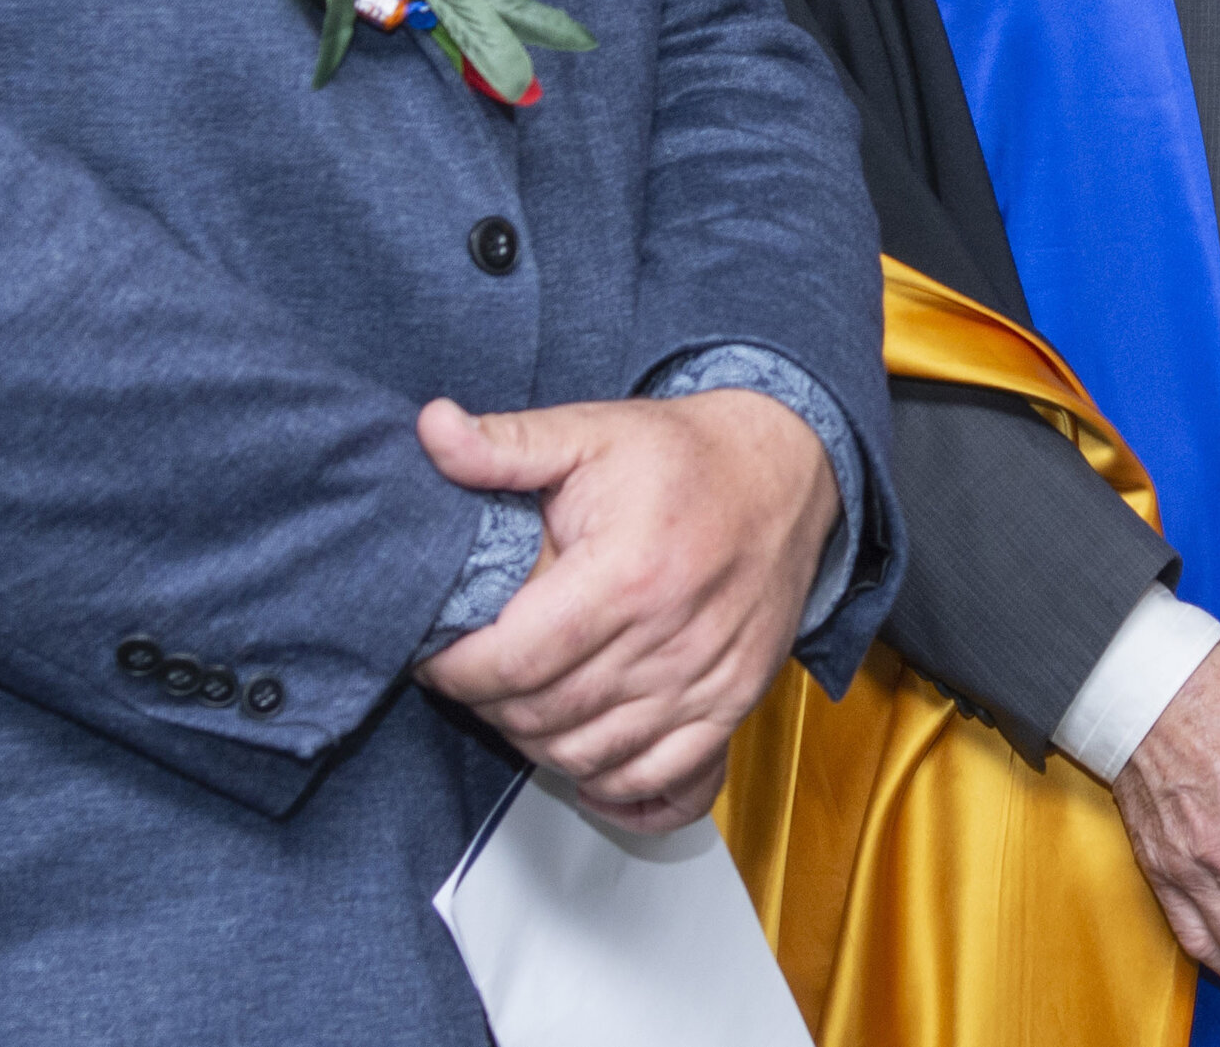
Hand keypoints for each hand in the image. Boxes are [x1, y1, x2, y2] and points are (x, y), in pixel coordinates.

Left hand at [410, 389, 836, 831]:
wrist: (786, 471)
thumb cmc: (685, 457)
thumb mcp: (590, 433)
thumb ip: (506, 444)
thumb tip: (433, 429)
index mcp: (627, 574)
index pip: (516, 660)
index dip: (458, 671)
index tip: (437, 657)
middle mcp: (671, 638)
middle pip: (547, 717)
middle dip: (490, 707)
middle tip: (471, 679)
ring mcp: (708, 680)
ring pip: (595, 757)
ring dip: (541, 747)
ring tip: (518, 708)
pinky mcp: (736, 703)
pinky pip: (670, 782)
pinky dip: (619, 790)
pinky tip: (588, 770)